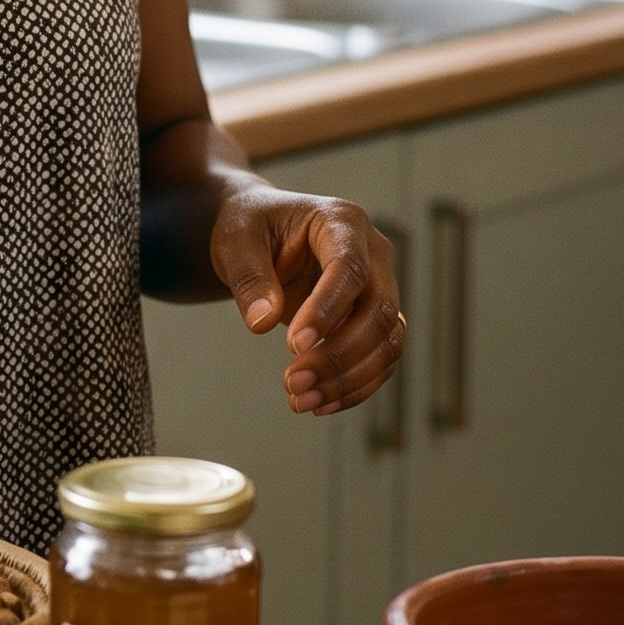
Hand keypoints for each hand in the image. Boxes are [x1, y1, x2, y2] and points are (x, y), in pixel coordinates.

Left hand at [209, 182, 404, 415]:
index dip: (327, 309)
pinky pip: (381, 358)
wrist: (260, 235)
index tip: (293, 345)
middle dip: (338, 354)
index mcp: (342, 221)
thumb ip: (249, 277)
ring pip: (387, 341)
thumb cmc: (250, 228)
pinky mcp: (375, 319)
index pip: (349, 268)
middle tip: (291, 382)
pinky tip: (320, 403)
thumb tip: (263, 322)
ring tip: (300, 400)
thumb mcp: (236, 241)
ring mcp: (380, 287)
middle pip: (376, 310)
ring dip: (348, 379)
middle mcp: (374, 253)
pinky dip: (355, 386)